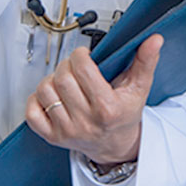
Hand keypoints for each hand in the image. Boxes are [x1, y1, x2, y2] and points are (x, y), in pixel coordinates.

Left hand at [26, 35, 163, 165]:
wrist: (116, 146)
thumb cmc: (124, 115)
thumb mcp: (139, 88)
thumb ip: (146, 61)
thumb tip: (154, 40)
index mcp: (107, 108)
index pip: (83, 69)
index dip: (80, 55)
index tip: (84, 56)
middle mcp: (85, 122)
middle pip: (62, 78)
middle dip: (67, 65)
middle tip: (75, 67)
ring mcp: (67, 131)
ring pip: (44, 91)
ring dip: (51, 80)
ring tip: (64, 81)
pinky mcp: (53, 137)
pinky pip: (32, 113)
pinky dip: (36, 100)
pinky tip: (51, 97)